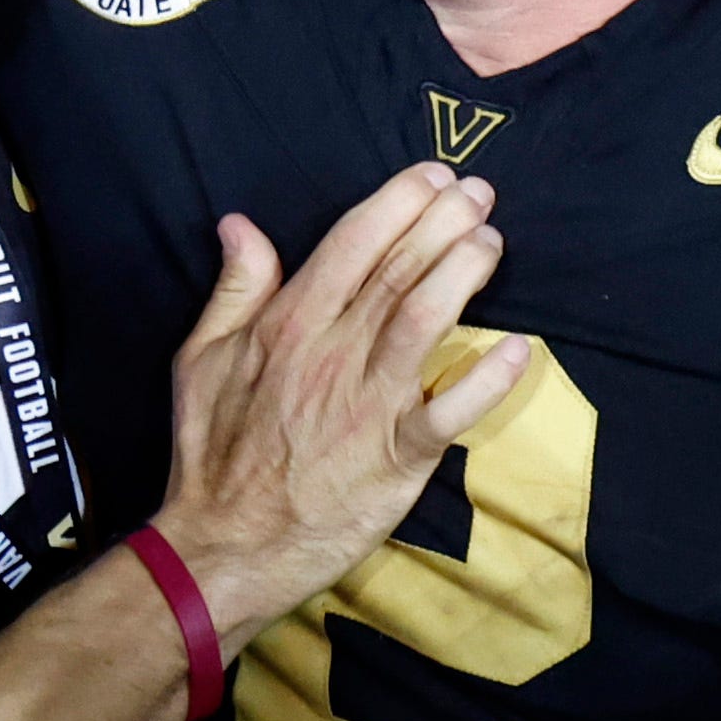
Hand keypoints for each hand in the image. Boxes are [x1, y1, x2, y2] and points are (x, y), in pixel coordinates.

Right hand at [150, 162, 530, 642]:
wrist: (227, 545)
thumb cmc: (215, 452)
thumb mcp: (201, 360)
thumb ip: (232, 289)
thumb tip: (241, 225)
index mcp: (288, 324)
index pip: (353, 240)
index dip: (399, 200)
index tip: (435, 175)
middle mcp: (332, 353)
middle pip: (398, 268)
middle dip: (446, 220)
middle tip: (480, 193)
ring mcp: (368, 404)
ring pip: (426, 319)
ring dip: (465, 273)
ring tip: (491, 241)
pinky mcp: (397, 457)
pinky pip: (451, 410)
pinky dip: (487, 379)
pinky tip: (519, 348)